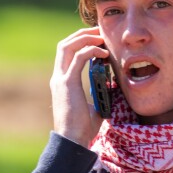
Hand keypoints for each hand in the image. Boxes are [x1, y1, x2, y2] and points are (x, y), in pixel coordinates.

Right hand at [50, 26, 108, 145]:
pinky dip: (91, 50)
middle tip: (100, 31)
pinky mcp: (67, 83)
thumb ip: (100, 94)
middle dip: (82, 34)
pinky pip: (78, 58)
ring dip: (85, 37)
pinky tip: (103, 53)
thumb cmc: (83, 129)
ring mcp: (61, 79)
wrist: (73, 141)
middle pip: (65, 44)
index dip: (80, 41)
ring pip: (67, 46)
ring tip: (101, 37)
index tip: (98, 39)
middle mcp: (58, 77)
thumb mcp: (95, 106)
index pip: (67, 53)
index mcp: (62, 82)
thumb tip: (114, 86)